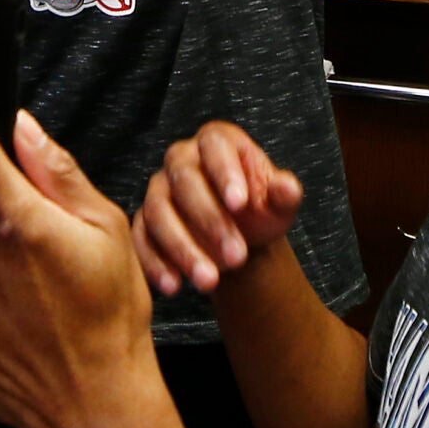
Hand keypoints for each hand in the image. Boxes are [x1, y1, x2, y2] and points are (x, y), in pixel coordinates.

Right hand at [131, 123, 302, 296]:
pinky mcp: (143, 221)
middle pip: (185, 181)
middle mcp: (181, 159)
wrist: (239, 238)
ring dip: (183, 248)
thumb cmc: (259, 210)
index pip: (216, 147)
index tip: (241, 204)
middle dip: (210, 220)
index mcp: (217, 141)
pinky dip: (155, 263)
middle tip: (237, 256)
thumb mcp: (279, 204)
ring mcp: (158, 190)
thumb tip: (288, 187)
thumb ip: (284, 194)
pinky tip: (174, 286)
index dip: (226, 173)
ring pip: (159, 212)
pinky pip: (140, 238)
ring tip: (209, 280)